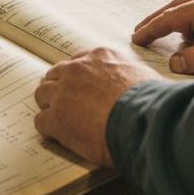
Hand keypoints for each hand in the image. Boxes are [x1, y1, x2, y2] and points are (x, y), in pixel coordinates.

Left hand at [34, 48, 159, 165]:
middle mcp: (77, 69)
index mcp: (99, 57)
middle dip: (58, 89)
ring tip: (60, 121)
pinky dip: (48, 130)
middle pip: (54, 75)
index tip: (79, 88)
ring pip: (42, 95)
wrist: (144, 121)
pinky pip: (41, 121)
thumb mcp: (144, 76)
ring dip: (49, 107)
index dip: (76, 78)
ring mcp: (64, 92)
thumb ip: (131, 75)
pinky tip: (60, 137)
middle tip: (66, 105)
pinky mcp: (57, 118)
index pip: (77, 62)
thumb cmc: (152, 103)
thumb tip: (139, 84)